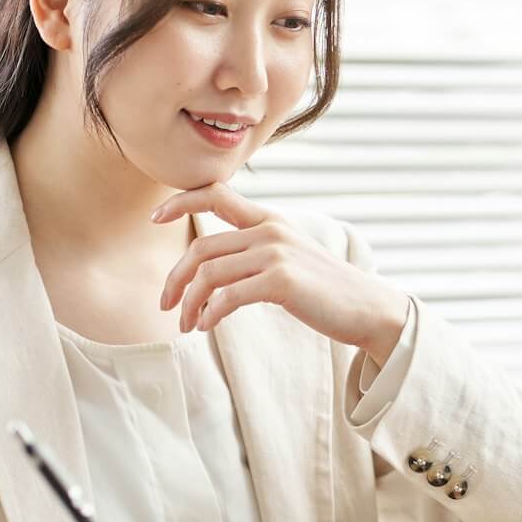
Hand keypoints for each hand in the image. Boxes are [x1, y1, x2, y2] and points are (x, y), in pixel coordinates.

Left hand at [154, 183, 411, 365]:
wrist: (367, 307)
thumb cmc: (325, 290)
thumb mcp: (290, 256)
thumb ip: (257, 250)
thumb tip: (215, 266)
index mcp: (270, 219)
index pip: (215, 194)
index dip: (179, 201)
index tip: (154, 217)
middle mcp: (270, 230)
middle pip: (202, 248)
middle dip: (175, 279)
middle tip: (165, 305)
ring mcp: (276, 254)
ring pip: (209, 274)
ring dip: (190, 303)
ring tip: (186, 324)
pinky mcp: (280, 281)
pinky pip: (228, 297)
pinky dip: (210, 314)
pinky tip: (206, 327)